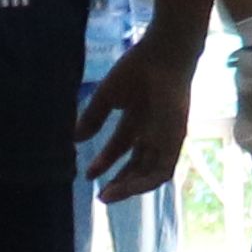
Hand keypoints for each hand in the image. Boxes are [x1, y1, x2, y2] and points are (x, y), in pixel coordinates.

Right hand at [80, 32, 200, 204]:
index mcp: (138, 118)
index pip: (121, 147)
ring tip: (110, 195)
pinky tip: (127, 188)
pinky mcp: (175, 140)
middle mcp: (153, 131)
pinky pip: (162, 170)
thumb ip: (93, 117)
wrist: (163, 56)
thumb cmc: (137, 69)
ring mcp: (165, 137)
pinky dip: (145, 183)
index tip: (88, 174)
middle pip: (137, 164)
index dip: (104, 162)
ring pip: (149, 172)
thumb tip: (76, 139)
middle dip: (119, 181)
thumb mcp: (107, 96)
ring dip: (130, 186)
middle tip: (101, 195)